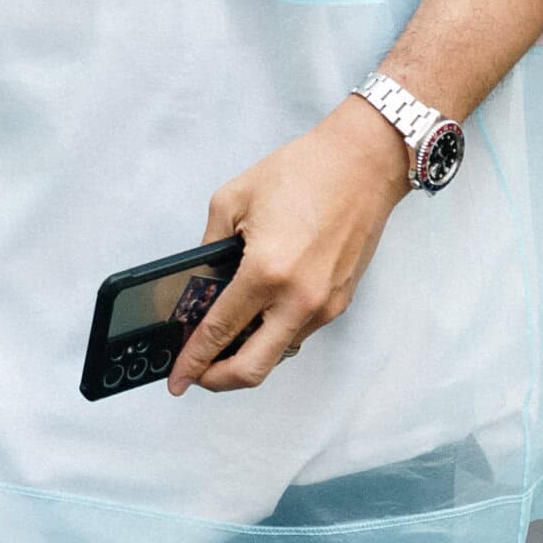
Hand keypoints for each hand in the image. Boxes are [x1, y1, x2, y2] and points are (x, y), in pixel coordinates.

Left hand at [167, 98, 410, 395]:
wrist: (364, 162)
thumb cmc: (305, 171)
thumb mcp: (233, 200)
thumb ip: (208, 249)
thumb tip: (198, 287)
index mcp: (266, 271)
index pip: (219, 333)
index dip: (192, 362)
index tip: (178, 379)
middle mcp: (298, 298)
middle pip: (251, 370)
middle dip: (218, 380)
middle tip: (199, 373)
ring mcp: (322, 306)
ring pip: (276, 355)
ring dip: (247, 355)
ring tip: (227, 338)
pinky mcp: (338, 304)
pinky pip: (297, 334)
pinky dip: (272, 334)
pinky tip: (259, 315)